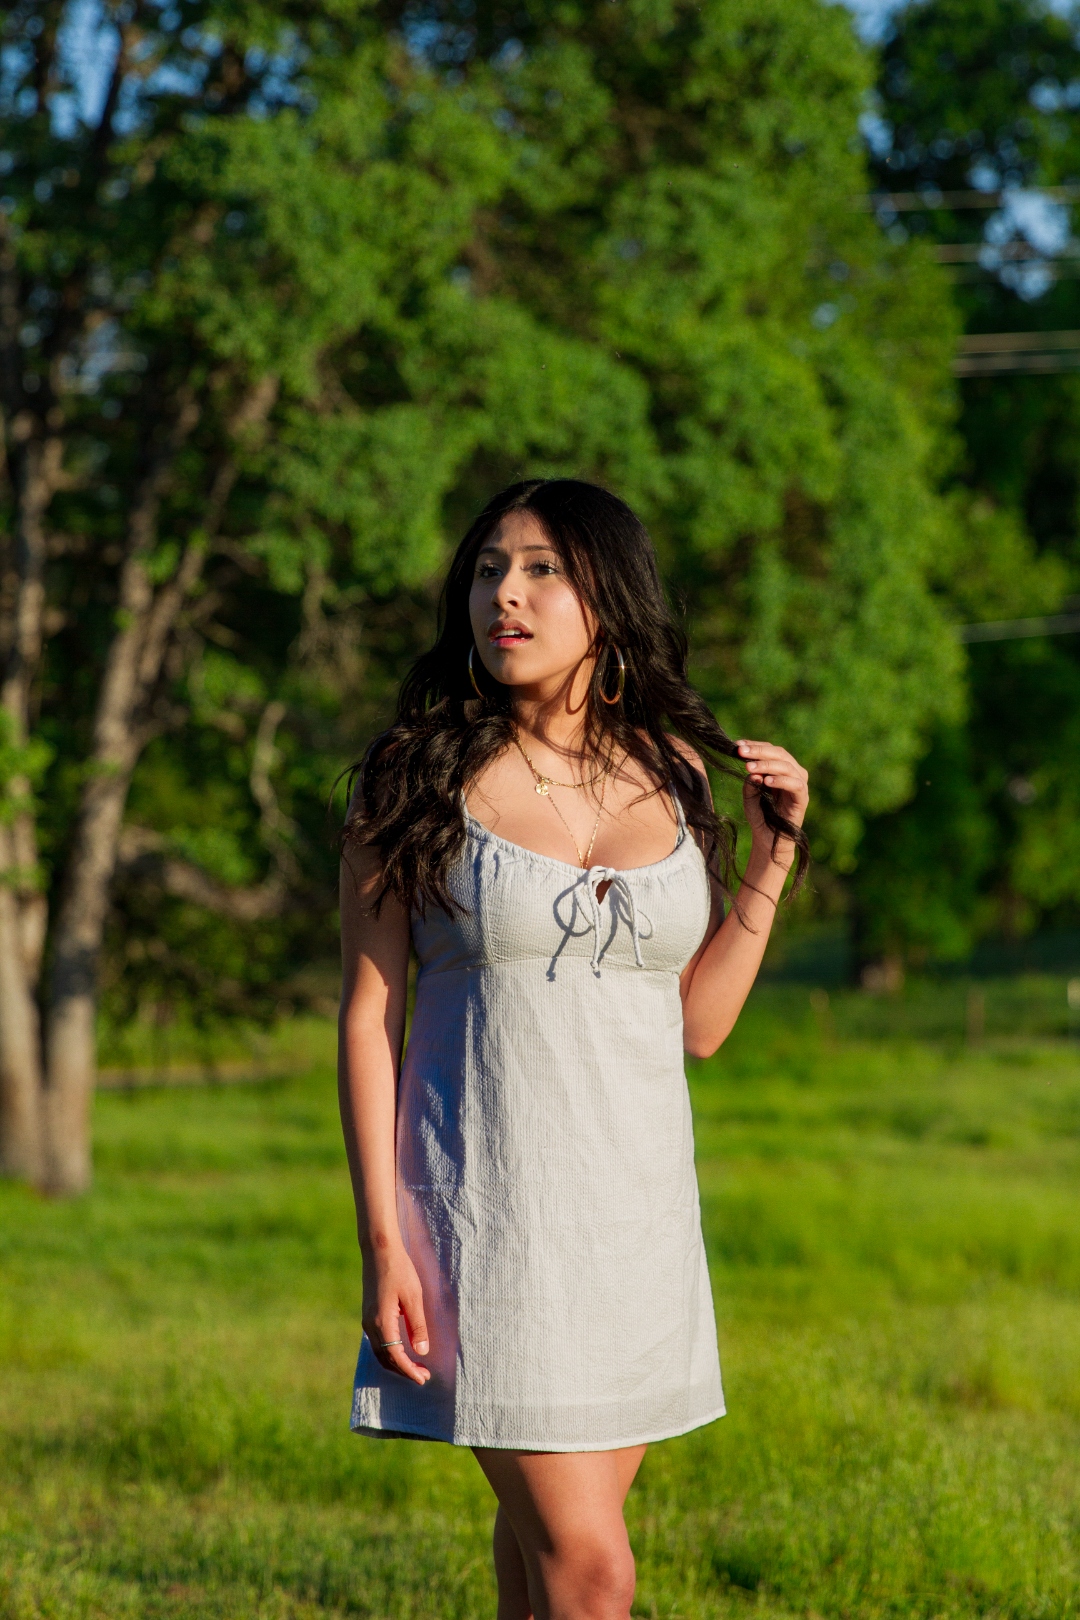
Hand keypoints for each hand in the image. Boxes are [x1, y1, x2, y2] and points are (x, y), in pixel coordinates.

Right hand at [362, 1242, 431, 1385]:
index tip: (423, 1379)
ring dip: (397, 1362)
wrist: (379, 1250)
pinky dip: (390, 1352)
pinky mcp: (369, 1315)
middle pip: (386, 1359)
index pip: (395, 1356)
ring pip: (380, 1352)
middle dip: (404, 1370)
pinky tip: (403, 1350)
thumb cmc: (399, 1270)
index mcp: (382, 1322)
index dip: (409, 1370)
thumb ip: (418, 1326)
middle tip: (424, 1376)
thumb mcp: (414, 1297)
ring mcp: (367, 1320)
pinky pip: (378, 1342)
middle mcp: (371, 1325)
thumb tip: (422, 1352)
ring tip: (416, 1366)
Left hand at [736, 739, 808, 859]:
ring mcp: (799, 785)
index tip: (738, 745)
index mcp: (781, 769)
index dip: (755, 745)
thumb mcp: (749, 796)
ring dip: (767, 765)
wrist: (768, 840)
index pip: (770, 750)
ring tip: (750, 768)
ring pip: (787, 766)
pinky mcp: (803, 799)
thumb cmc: (760, 816)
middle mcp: (793, 773)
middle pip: (780, 753)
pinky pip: (796, 785)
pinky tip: (766, 781)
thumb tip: (751, 770)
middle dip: (759, 751)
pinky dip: (781, 780)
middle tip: (741, 752)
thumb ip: (750, 781)